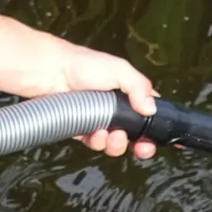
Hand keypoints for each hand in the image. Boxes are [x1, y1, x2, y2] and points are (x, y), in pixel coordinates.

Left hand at [43, 41, 158, 158]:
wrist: (50, 72)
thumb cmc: (83, 64)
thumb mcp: (119, 69)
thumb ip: (139, 87)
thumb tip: (151, 109)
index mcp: (130, 94)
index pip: (150, 115)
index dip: (156, 129)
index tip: (160, 141)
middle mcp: (117, 109)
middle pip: (136, 135)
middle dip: (140, 145)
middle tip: (141, 147)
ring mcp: (100, 121)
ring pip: (115, 143)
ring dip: (117, 144)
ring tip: (112, 135)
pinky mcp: (82, 130)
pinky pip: (95, 144)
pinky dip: (97, 142)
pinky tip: (94, 133)